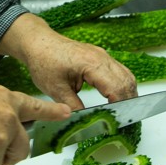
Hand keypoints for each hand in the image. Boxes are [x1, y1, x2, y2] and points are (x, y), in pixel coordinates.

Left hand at [0, 13, 136, 108]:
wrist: (37, 42)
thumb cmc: (43, 61)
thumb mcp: (56, 89)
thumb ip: (73, 107)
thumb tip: (86, 122)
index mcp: (92, 64)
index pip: (116, 88)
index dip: (121, 106)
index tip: (120, 121)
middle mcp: (101, 57)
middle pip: (125, 81)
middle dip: (128, 102)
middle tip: (124, 120)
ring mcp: (102, 55)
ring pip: (126, 75)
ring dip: (127, 93)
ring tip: (123, 112)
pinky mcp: (100, 56)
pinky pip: (119, 70)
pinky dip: (122, 84)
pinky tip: (118, 97)